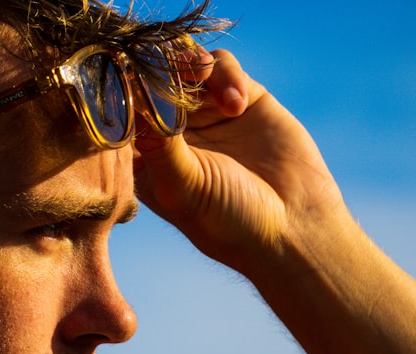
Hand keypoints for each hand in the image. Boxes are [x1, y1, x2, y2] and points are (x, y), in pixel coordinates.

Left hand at [133, 49, 347, 273]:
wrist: (292, 226)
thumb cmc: (227, 220)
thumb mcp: (184, 186)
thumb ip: (158, 144)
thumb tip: (133, 100)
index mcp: (145, 158)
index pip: (122, 115)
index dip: (125, 94)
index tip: (132, 84)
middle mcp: (171, 133)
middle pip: (151, 83)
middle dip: (158, 70)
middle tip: (172, 70)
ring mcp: (205, 115)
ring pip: (184, 69)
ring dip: (189, 65)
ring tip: (202, 75)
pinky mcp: (241, 98)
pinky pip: (221, 68)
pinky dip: (225, 75)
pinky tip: (236, 105)